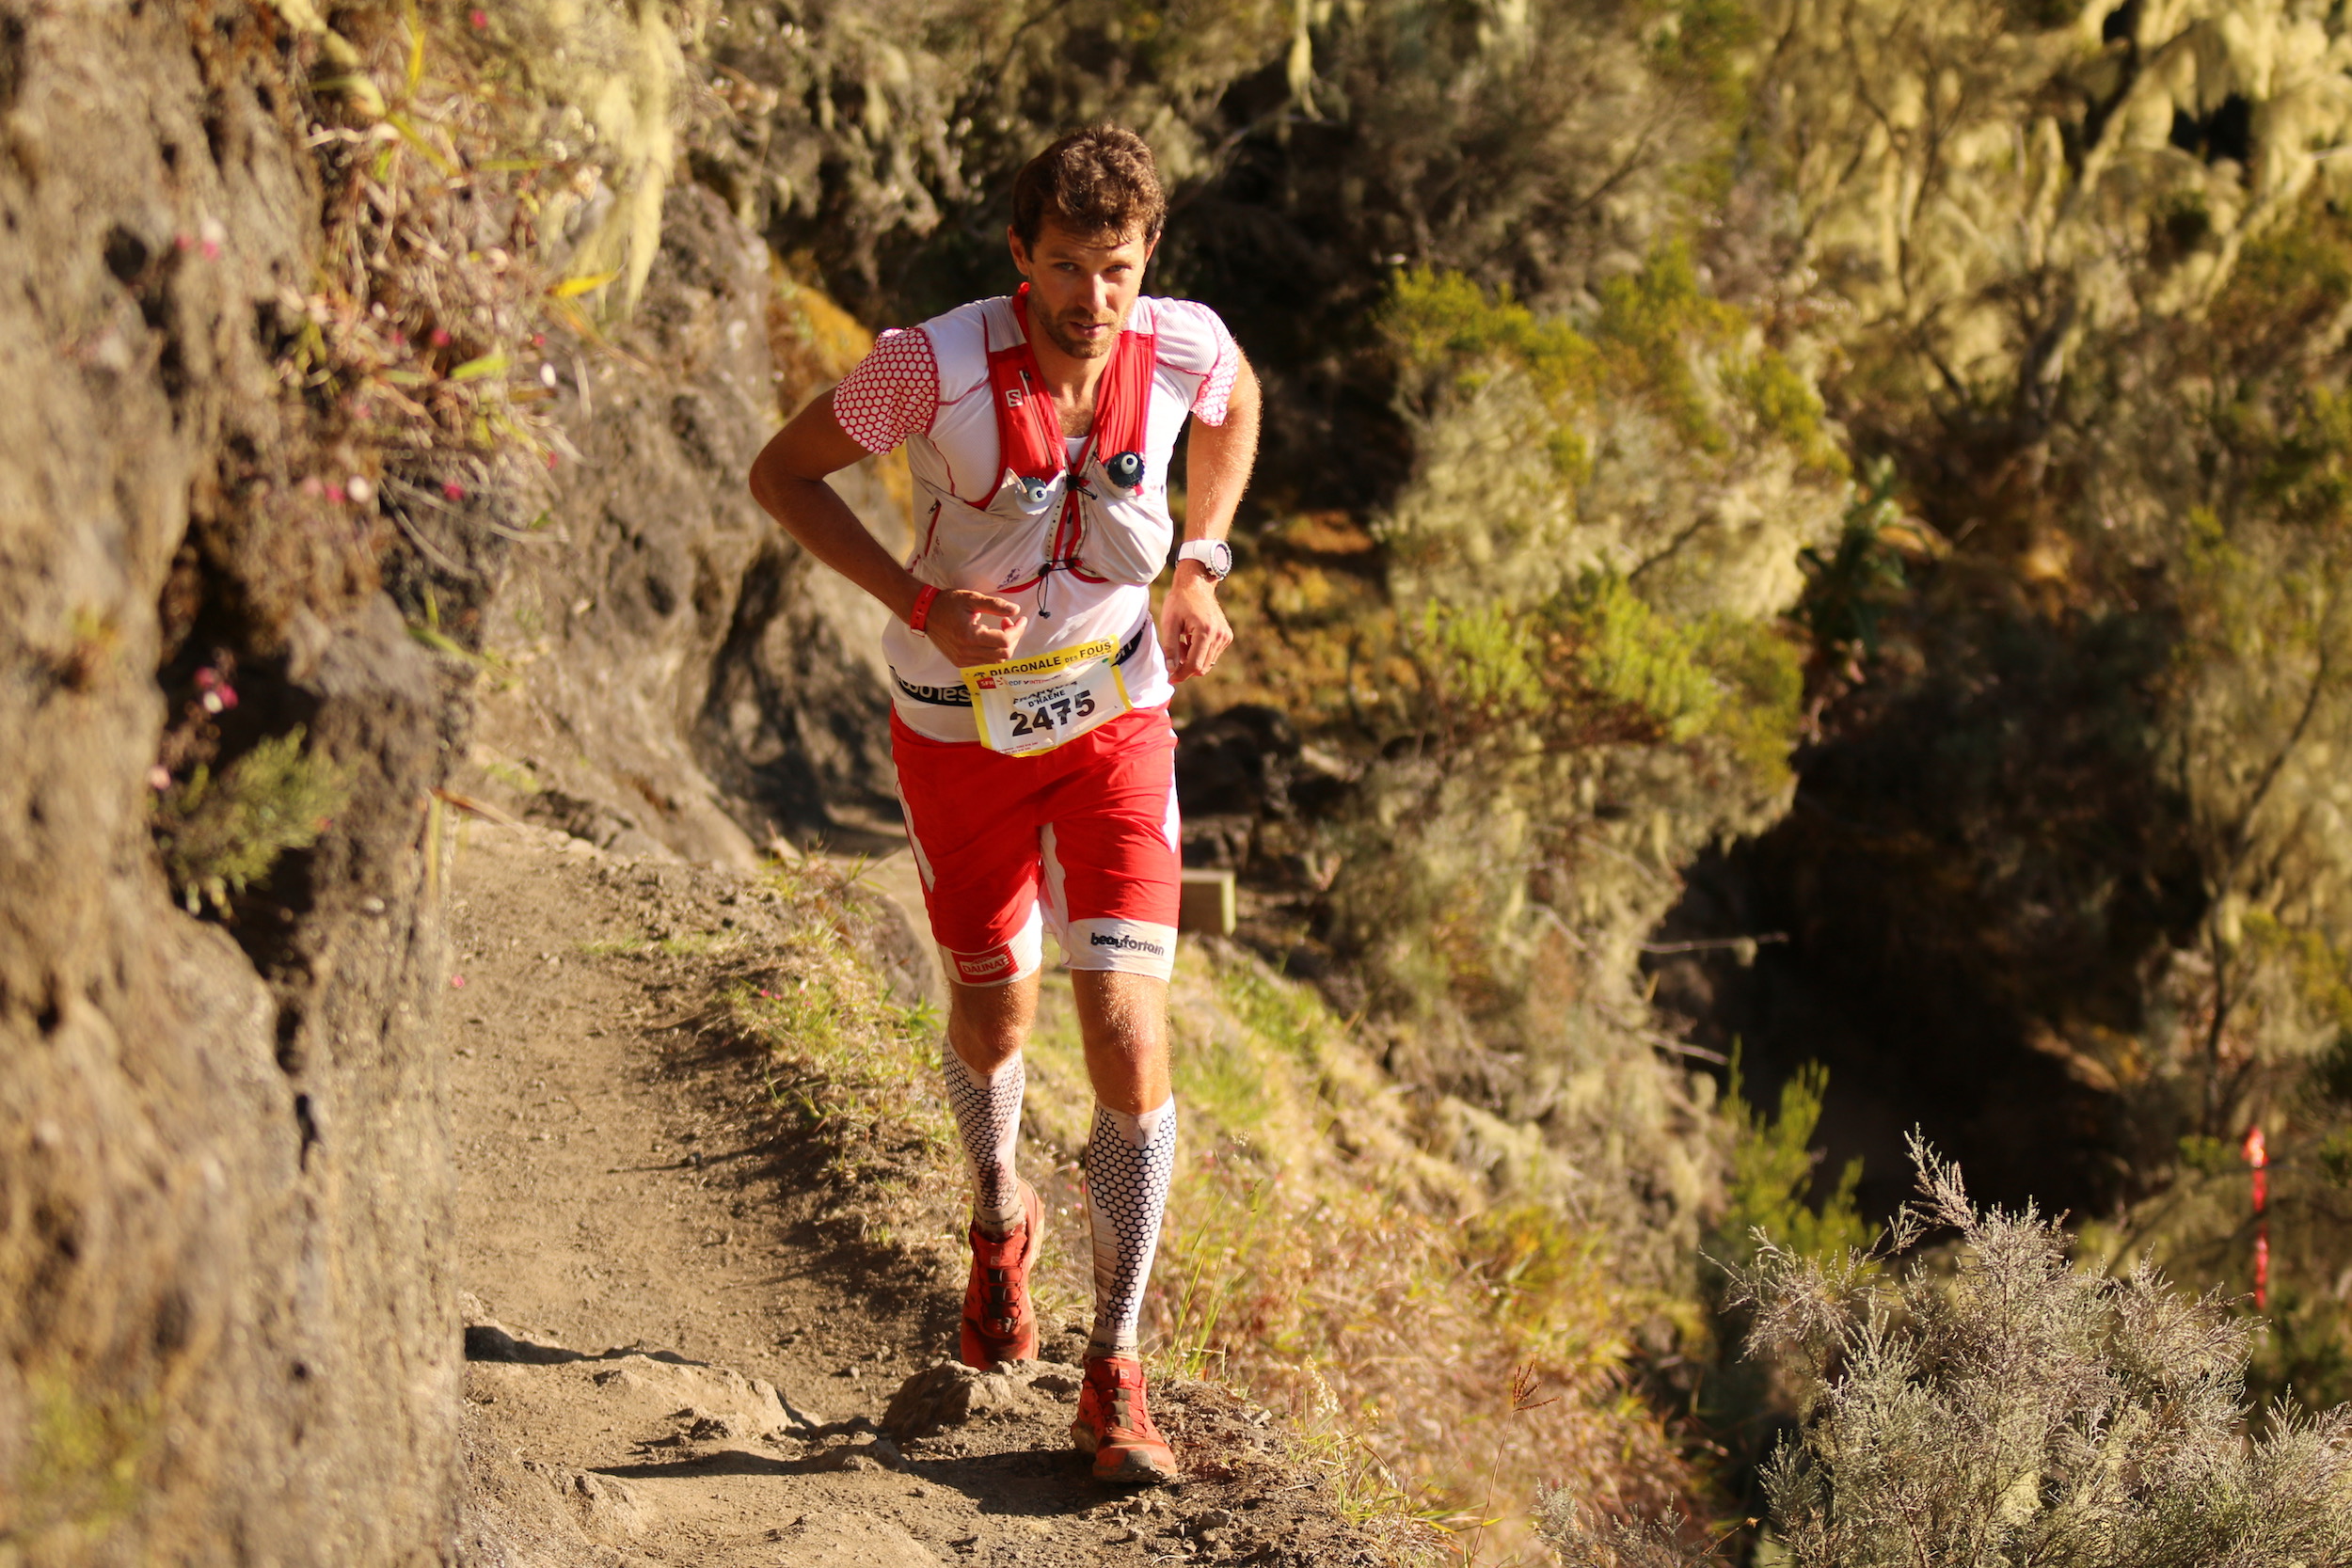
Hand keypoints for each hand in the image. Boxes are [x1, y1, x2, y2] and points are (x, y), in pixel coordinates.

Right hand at [923, 588, 1027, 666]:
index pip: (1005, 641)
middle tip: (1009, 621)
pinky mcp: (959, 662)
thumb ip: (995, 605)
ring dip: (1004, 645)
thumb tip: (1016, 610)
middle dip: (1013, 638)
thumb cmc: (948, 603)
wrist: (925, 613)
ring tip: (999, 627)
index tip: (1021, 619)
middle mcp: (967, 652)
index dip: (1018, 630)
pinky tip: (988, 636)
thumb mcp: (972, 598)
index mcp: (970, 636)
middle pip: (1004, 654)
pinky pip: (985, 661)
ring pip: (996, 659)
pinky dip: (993, 650)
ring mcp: (963, 659)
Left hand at [1158, 564, 1231, 681]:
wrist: (1197, 584)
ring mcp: (1225, 636)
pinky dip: (1200, 652)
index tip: (1171, 678)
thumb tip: (1171, 670)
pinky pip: (1212, 655)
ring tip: (1183, 640)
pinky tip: (1192, 638)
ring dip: (1193, 658)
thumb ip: (1170, 647)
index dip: (1181, 674)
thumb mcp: (1169, 623)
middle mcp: (1219, 635)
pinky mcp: (1227, 636)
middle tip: (1175, 650)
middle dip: (1186, 665)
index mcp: (1205, 631)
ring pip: (1207, 663)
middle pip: (1202, 667)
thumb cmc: (1179, 601)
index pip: (1195, 664)